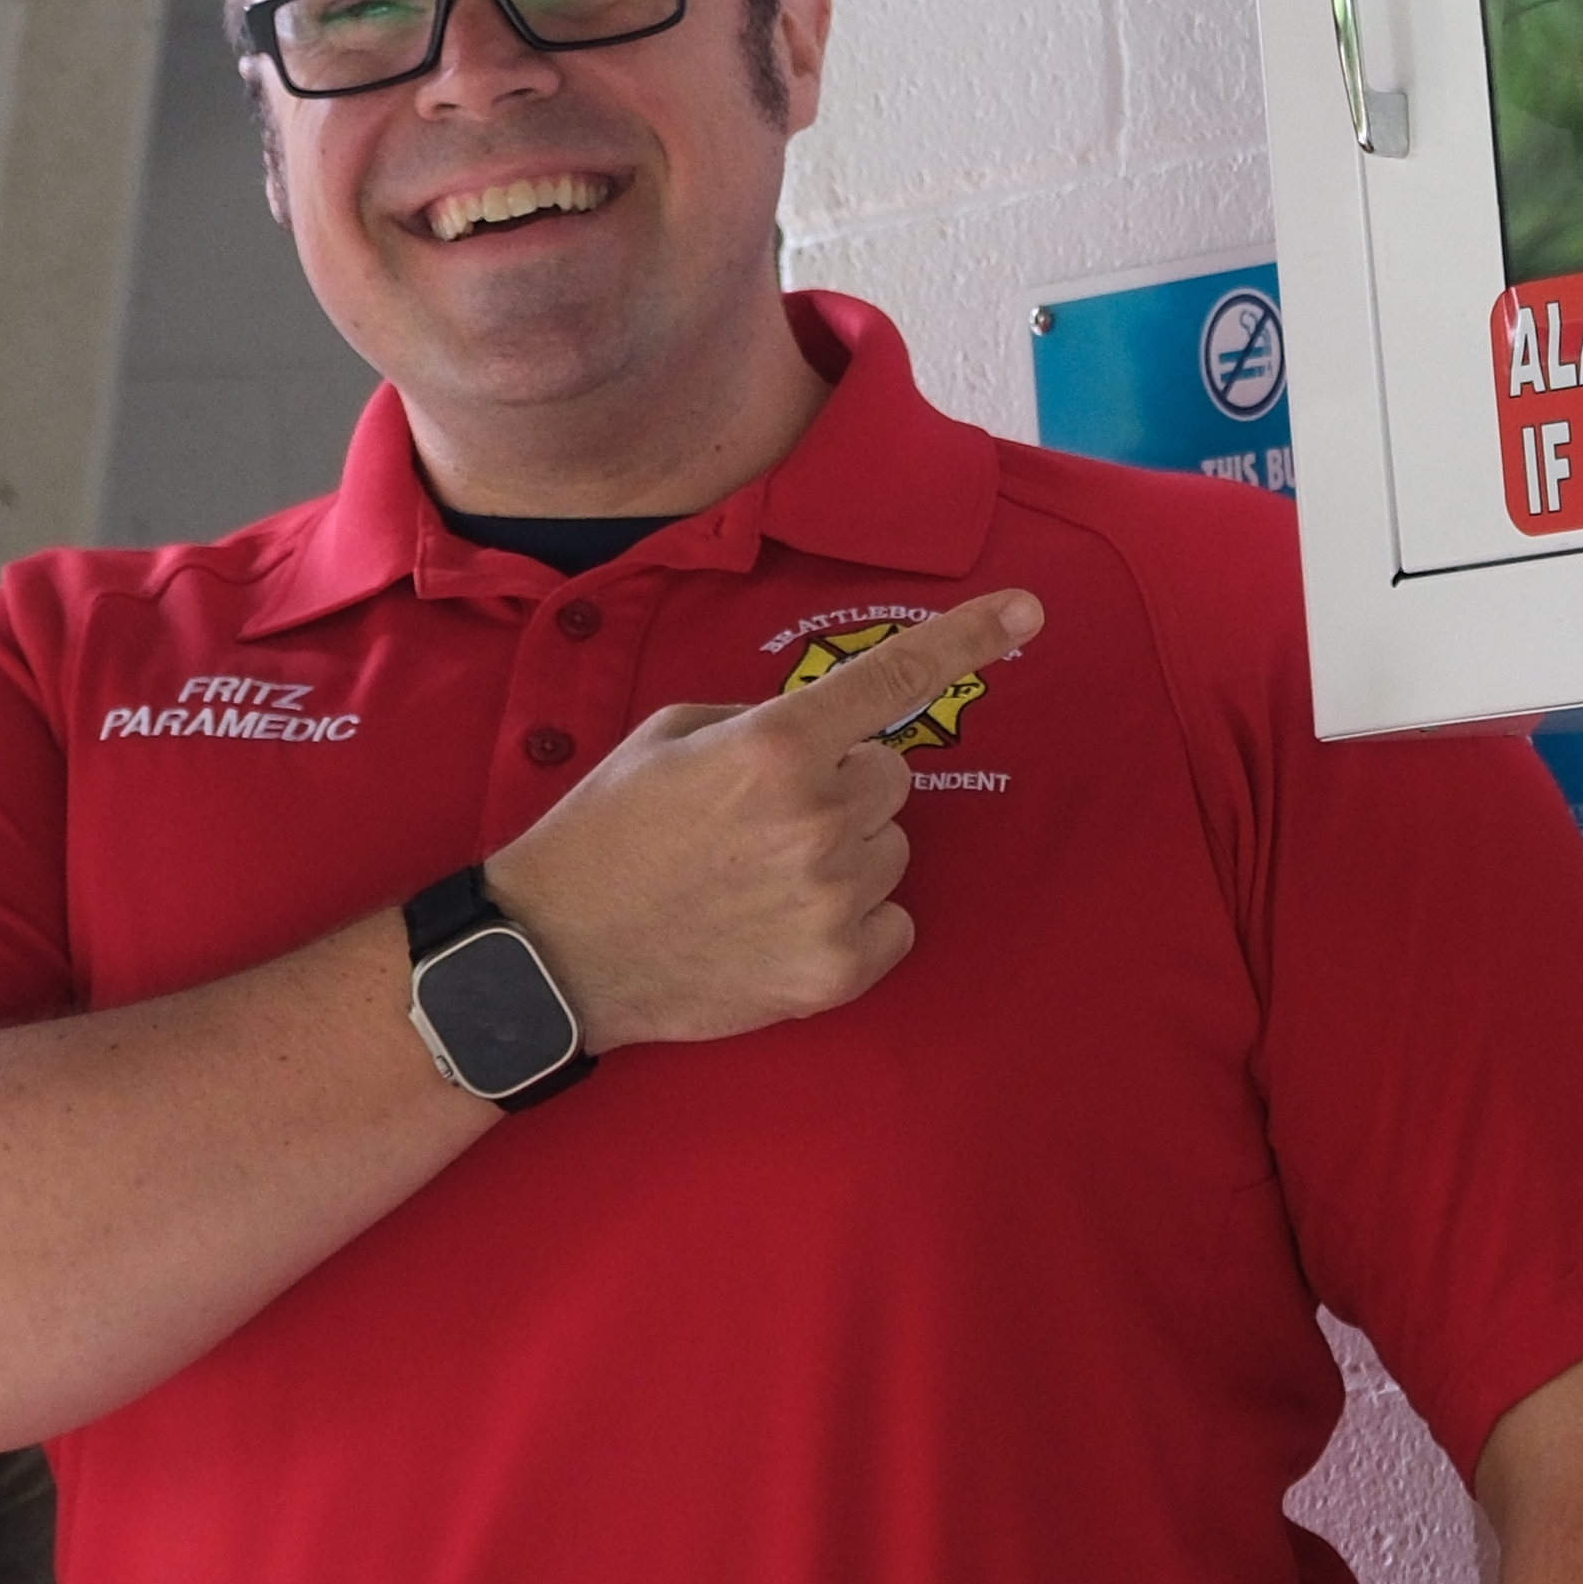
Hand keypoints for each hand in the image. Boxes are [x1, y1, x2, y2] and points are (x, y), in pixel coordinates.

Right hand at [480, 588, 1038, 1047]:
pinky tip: (783, 924)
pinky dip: (855, 921)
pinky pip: (896, 921)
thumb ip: (763, 721)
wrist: (555, 955)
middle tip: (763, 817)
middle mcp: (817, 817)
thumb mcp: (670, 737)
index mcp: (776, 746)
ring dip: (847, 853)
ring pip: (893, 848)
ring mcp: (831, 900)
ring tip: (761, 876)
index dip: (968, 638)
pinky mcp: (835, 971)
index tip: (1027, 612)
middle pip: (892, 776)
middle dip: (844, 784)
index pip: (894, 681)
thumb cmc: (606, 833)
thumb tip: (829, 733)